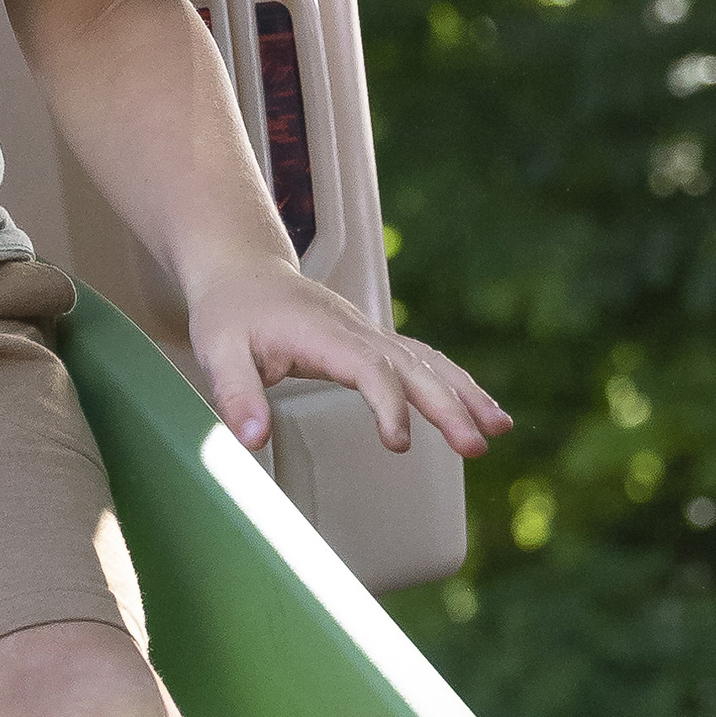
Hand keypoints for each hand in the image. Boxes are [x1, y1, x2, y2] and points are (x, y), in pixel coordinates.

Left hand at [182, 254, 511, 461]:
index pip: (369, 367)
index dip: (389, 403)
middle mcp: (356, 330)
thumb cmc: (229, 313)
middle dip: (449, 406)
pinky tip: (478, 409)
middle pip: (413, 366)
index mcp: (322, 333)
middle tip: (477, 446)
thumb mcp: (216, 352)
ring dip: (465, 394)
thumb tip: (252, 441)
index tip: (400, 443)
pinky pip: (423, 360)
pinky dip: (454, 383)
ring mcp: (369, 334)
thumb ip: (235, 395)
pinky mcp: (373, 341)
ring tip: (499, 429)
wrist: (242, 270)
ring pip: (428, 361)